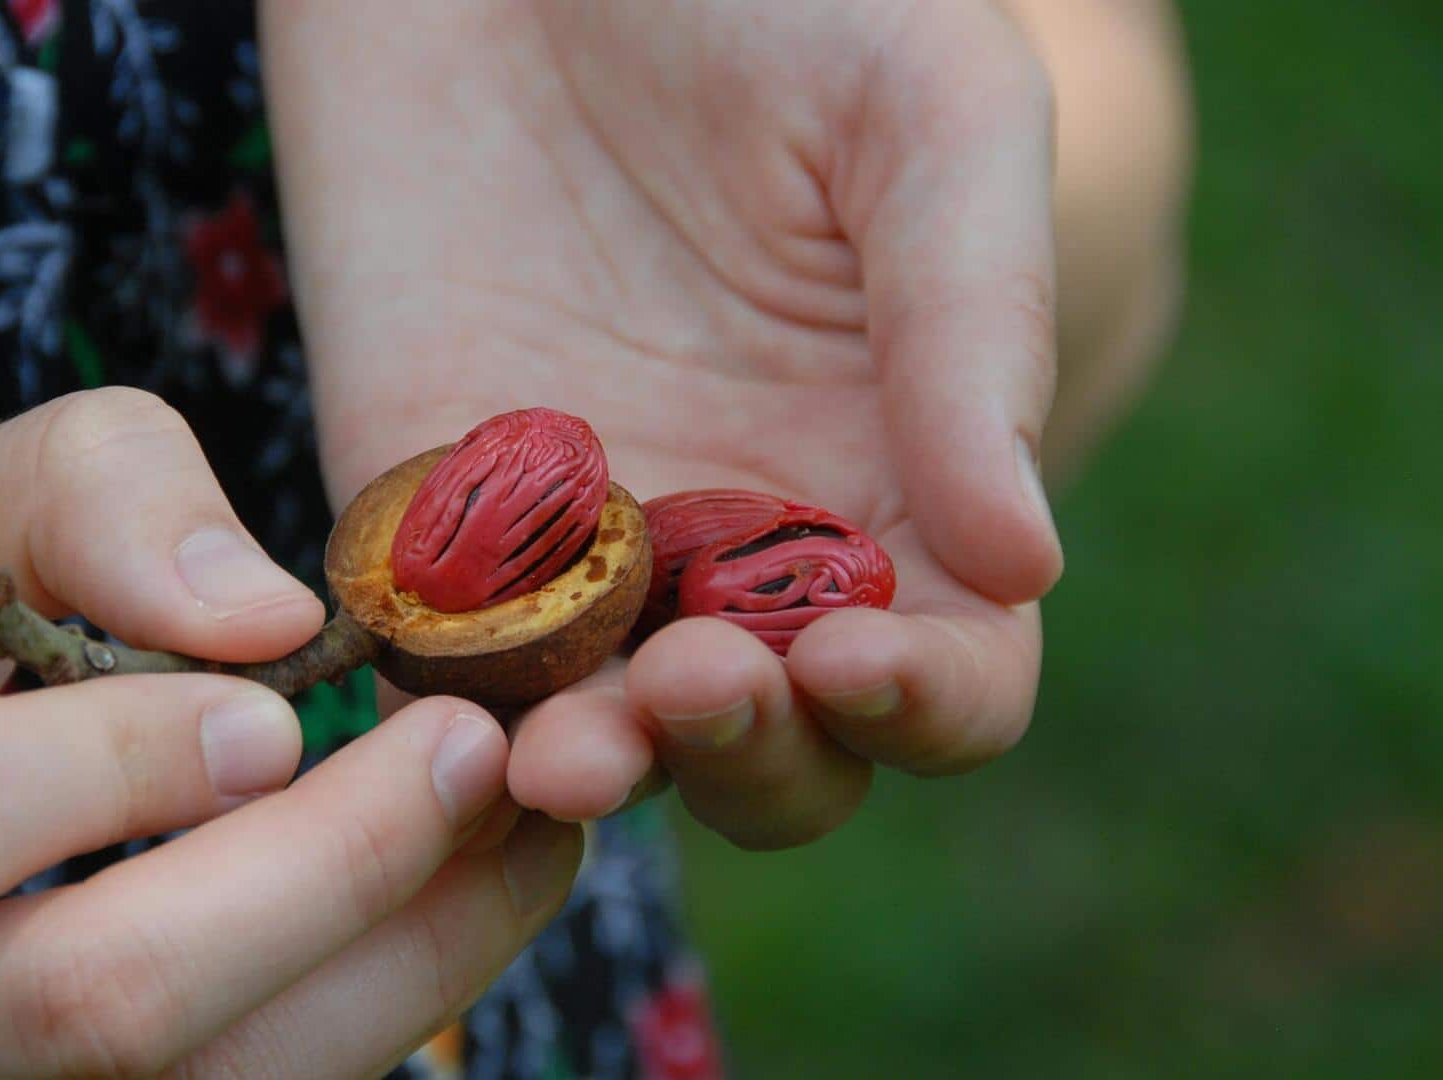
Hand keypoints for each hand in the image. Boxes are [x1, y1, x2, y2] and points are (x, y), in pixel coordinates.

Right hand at [0, 388, 580, 1076]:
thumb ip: (77, 502)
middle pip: (86, 1005)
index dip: (133, 758)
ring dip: (390, 966)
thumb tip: (271, 620)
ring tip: (513, 833)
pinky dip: (354, 1019)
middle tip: (478, 754)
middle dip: (325, 874)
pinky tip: (435, 911)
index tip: (287, 698)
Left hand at [269, 0, 1060, 846]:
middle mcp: (743, 537)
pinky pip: (439, 662)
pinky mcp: (419, 512)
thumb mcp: (924, 112)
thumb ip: (977, 323)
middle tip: (691, 684)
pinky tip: (444, 714)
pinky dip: (448, 715)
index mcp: (899, 469)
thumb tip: (1023, 562)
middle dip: (754, 754)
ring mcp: (576, 542)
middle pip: (783, 748)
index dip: (928, 701)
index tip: (855, 656)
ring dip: (598, 770)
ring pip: (606, 739)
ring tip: (565, 747)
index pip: (953, 670)